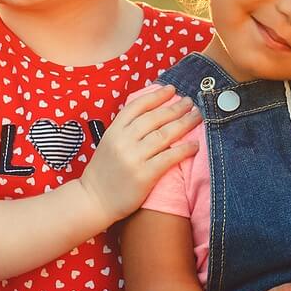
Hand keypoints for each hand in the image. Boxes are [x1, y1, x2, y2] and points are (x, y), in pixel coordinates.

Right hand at [77, 85, 200, 222]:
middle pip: (155, 118)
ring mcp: (133, 158)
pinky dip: (184, 149)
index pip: (137, 106)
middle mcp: (123, 141)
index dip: (156, 96)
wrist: (93, 201)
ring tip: (197, 117)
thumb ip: (125, 131)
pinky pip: (169, 158)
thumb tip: (151, 114)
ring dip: (184, 123)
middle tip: (190, 102)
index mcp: (113, 131)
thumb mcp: (108, 144)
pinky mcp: (144, 175)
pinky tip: (195, 145)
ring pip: (164, 135)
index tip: (172, 89)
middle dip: (175, 108)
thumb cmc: (104, 174)